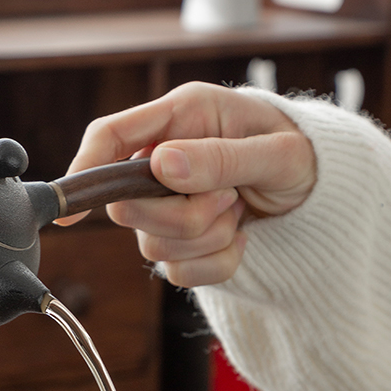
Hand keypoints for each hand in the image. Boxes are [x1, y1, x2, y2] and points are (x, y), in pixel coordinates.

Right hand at [58, 81, 315, 286]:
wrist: (322, 189)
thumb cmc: (302, 152)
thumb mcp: (277, 150)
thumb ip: (220, 157)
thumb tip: (162, 165)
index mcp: (181, 118)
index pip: (110, 137)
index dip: (83, 169)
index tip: (68, 209)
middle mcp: (165, 160)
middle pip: (127, 206)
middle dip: (182, 215)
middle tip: (230, 197)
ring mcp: (169, 204)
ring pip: (153, 244)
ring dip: (206, 238)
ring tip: (240, 210)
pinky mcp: (183, 242)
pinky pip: (179, 272)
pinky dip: (217, 263)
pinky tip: (239, 237)